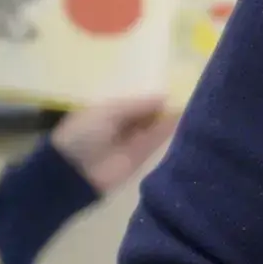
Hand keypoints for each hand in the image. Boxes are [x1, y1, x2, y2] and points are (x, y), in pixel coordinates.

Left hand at [49, 91, 183, 194]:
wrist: (76, 170)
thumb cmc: (84, 134)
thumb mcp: (109, 111)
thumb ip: (138, 104)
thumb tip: (165, 97)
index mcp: (107, 112)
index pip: (135, 103)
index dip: (151, 99)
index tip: (172, 92)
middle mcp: (120, 126)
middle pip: (146, 115)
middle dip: (161, 109)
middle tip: (183, 99)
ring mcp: (131, 143)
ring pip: (153, 128)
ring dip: (167, 119)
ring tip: (186, 108)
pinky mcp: (140, 159)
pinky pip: (155, 142)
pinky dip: (166, 132)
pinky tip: (180, 121)